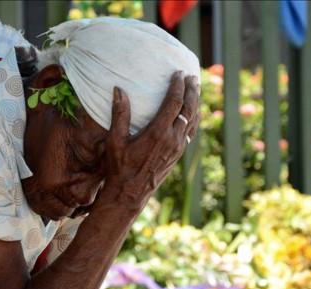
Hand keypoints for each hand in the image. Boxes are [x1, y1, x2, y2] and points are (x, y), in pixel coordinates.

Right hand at [99, 71, 199, 208]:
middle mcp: (172, 139)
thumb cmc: (119, 167)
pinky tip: (193, 113)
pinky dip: (194, 119)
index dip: (177, 86)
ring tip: (195, 89)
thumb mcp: (115, 140)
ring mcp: (177, 148)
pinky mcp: (177, 154)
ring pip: (192, 120)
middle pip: (188, 109)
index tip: (178, 73)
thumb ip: (119, 114)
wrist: (130, 193)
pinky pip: (190, 132)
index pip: (174, 102)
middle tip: (191, 77)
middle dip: (191, 91)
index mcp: (158, 132)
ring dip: (195, 103)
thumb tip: (118, 89)